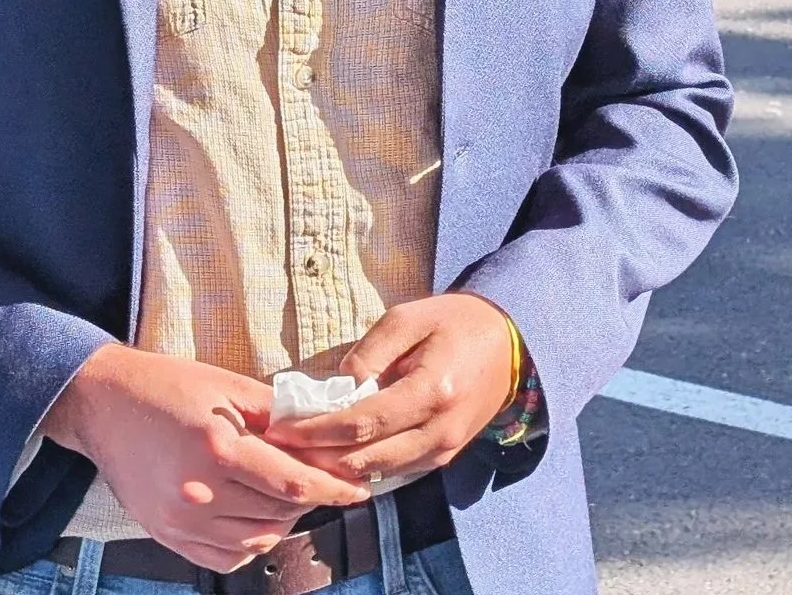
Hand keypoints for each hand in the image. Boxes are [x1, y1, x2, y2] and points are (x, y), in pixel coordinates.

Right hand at [42, 343, 369, 572]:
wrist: (105, 405)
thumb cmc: (170, 386)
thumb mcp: (229, 385)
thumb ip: (278, 412)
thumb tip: (323, 426)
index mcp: (218, 448)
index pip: (292, 482)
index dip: (333, 488)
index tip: (360, 490)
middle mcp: (198, 492)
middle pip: (278, 513)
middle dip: (310, 498)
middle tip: (324, 478)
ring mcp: (180, 521)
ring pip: (256, 540)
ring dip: (283, 520)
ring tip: (290, 493)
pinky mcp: (166, 535)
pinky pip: (224, 557)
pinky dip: (251, 543)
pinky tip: (258, 516)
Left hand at [265, 293, 515, 485]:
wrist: (509, 343)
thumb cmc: (456, 322)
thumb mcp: (410, 317)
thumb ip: (371, 351)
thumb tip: (338, 387)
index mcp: (432, 390)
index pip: (363, 422)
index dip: (318, 430)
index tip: (282, 429)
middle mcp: (440, 429)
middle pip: (366, 458)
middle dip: (319, 456)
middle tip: (281, 447)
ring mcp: (444, 449)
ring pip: (379, 474)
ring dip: (338, 468)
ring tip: (303, 452)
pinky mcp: (444, 457)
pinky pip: (396, 472)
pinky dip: (364, 467)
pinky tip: (339, 455)